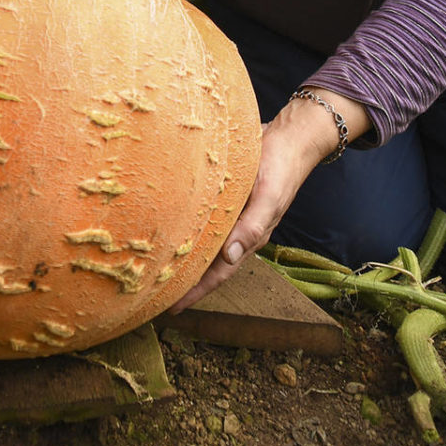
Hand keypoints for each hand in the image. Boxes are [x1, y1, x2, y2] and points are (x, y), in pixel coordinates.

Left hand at [167, 88, 368, 311]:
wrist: (291, 138)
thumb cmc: (281, 168)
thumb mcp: (268, 198)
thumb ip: (251, 228)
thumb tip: (229, 257)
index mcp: (250, 237)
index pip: (219, 272)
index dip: (196, 291)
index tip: (172, 308)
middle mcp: (238, 231)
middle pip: (208, 263)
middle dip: (185, 279)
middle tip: (154, 292)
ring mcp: (232, 214)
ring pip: (204, 243)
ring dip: (184, 256)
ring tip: (157, 267)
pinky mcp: (225, 196)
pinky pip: (204, 219)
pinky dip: (189, 229)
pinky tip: (171, 228)